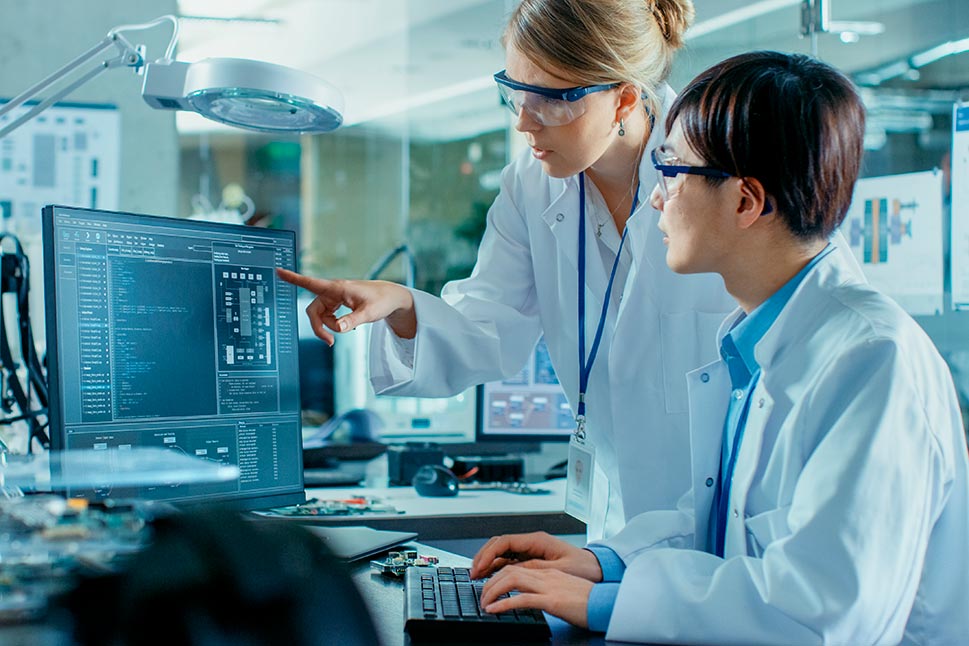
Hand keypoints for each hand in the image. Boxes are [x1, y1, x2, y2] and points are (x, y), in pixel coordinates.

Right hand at [276, 268, 415, 344]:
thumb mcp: (369, 313)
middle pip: (313, 310)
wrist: (392, 297)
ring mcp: (335, 297)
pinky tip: (346, 326)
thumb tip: (338, 329)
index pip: (311, 283)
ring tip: (346, 331)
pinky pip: (328, 316)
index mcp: (337, 288)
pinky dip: (333, 324)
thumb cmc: (382, 300)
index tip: (278, 271)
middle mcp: (333, 291)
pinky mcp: (338, 303)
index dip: (293, 279)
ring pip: (320, 315)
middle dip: (319, 326)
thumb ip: (352, 321)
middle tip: (331, 342)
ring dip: (328, 326)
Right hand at [470, 532, 602, 581]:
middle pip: (499, 544)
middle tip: (473, 573)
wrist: (597, 569)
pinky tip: (491, 576)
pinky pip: (509, 560)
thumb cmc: (582, 568)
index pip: (505, 542)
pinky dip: (497, 567)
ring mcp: (531, 549)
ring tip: (478, 576)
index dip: (488, 554)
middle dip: (484, 557)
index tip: (479, 567)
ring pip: (502, 552)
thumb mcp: (557, 570)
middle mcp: (532, 542)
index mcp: (537, 540)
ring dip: (488, 562)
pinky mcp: (532, 558)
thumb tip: (511, 570)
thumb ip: (533, 568)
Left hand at [479, 565, 593, 628]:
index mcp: (549, 573)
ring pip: (511, 580)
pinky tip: (494, 610)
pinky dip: (503, 604)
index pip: (517, 567)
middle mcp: (546, 576)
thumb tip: (532, 597)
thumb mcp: (565, 590)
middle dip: (491, 581)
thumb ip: (548, 590)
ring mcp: (548, 586)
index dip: (499, 575)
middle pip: (509, 570)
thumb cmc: (589, 601)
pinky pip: (521, 599)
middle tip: (481, 595)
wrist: (606, 604)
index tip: (489, 586)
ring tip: (484, 603)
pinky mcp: (551, 600)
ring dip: (493, 591)